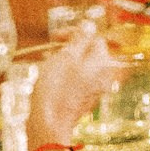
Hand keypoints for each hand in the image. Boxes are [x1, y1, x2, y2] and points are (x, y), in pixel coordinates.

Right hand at [27, 21, 119, 149]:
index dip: (74, 33)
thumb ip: (80, 39)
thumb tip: (89, 26)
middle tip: (50, 50)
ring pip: (80, 66)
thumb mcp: (66, 57)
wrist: (49, 125)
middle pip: (88, 52)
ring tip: (46, 63)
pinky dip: (64, 75)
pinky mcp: (83, 100)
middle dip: (68, 48)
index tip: (55, 37)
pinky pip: (77, 80)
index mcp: (102, 63)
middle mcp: (103, 76)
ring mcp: (94, 90)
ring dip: (64, 61)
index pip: (94, 38)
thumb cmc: (56, 89)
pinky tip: (49, 78)